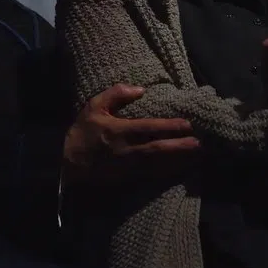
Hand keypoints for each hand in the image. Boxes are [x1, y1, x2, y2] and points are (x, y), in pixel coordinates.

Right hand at [62, 83, 200, 182]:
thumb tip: (140, 89)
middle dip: (181, 147)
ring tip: (198, 156)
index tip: (188, 124)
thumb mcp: (93, 108)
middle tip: (201, 143)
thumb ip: (115, 95)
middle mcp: (126, 150)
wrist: (66, 166)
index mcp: (119, 131)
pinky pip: (152, 175)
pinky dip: (168, 172)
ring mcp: (128, 167)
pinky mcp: (128, 179)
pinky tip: (181, 168)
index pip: (149, 128)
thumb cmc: (82, 134)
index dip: (170, 127)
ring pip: (158, 165)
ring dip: (179, 161)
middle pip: (158, 149)